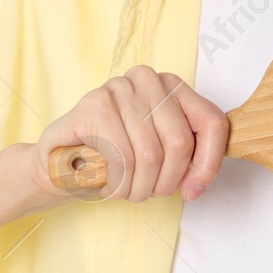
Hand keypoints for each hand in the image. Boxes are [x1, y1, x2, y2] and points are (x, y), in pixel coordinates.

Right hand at [24, 66, 229, 203]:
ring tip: (125, 190)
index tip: (193, 191)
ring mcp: (119, 88)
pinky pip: (121, 159)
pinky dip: (117, 183)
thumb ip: (187, 157)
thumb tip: (199, 183)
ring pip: (149, 156)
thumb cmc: (115, 159)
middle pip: (180, 144)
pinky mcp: (94, 105)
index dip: (208, 164)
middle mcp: (148, 79)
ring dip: (138, 188)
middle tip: (148, 193)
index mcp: (172, 86)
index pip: (212, 123)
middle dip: (166, 182)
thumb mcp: (160, 154)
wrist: (60, 162)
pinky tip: (106, 182)